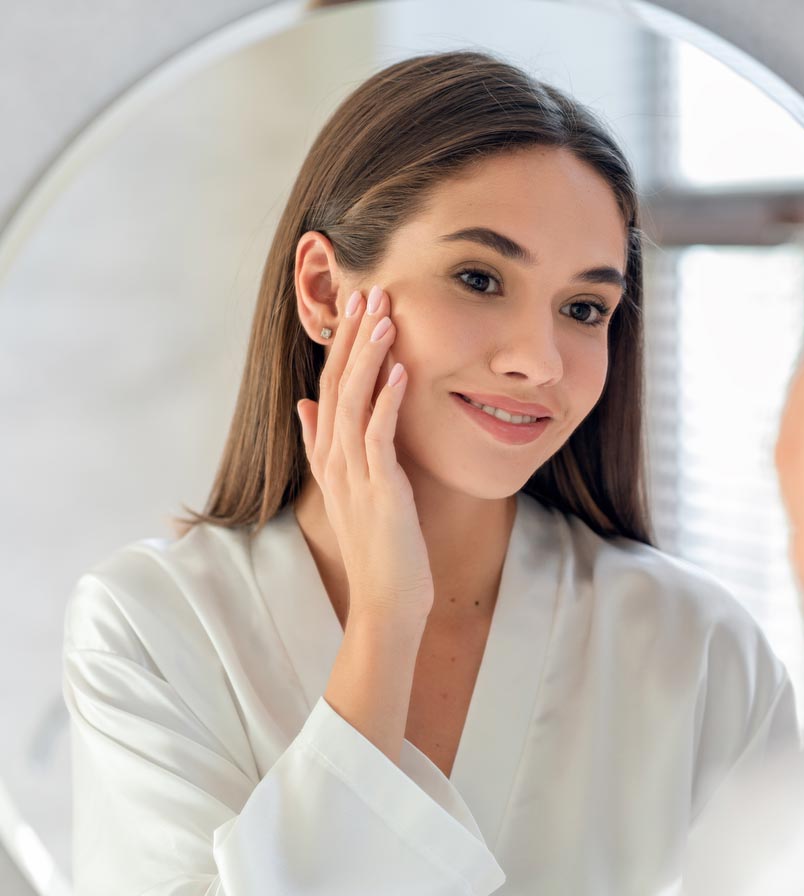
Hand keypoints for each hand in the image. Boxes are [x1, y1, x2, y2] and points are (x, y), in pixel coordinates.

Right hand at [294, 285, 433, 621]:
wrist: (387, 602)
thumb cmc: (381, 548)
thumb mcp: (351, 490)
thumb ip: (326, 446)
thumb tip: (307, 406)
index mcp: (329, 457)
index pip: (328, 388)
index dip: (340, 346)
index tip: (355, 306)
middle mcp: (335, 461)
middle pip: (336, 386)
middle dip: (352, 338)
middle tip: (368, 292)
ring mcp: (354, 476)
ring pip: (353, 403)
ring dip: (368, 357)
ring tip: (383, 317)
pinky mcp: (379, 491)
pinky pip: (378, 437)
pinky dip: (387, 402)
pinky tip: (401, 372)